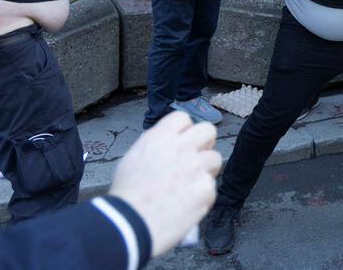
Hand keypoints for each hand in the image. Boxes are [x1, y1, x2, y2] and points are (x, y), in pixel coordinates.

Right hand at [108, 112, 221, 257]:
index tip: (183, 142)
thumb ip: (155, 146)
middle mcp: (181, 147)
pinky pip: (212, 187)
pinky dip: (202, 196)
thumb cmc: (127, 196)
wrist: (130, 224)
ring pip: (215, 158)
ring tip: (191, 185)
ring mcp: (196, 166)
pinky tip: (187, 204)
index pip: (183, 118)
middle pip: (208, 131)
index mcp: (160, 137)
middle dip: (204, 144)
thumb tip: (169, 145)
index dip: (184, 130)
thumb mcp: (133, 158)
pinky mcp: (205, 187)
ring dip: (206, 170)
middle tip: (196, 158)